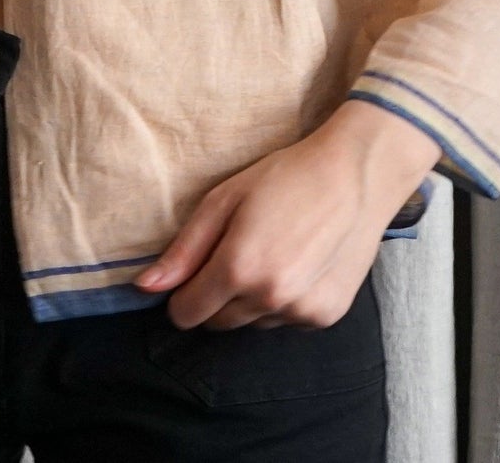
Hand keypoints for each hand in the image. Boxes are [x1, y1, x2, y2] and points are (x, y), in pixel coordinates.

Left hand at [132, 101, 438, 330]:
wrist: (354, 176)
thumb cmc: (285, 177)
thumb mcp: (225, 199)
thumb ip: (185, 249)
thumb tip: (145, 287)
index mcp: (239, 268)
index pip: (186, 314)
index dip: (181, 295)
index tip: (192, 272)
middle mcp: (269, 299)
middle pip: (217, 323)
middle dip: (215, 296)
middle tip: (234, 252)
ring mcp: (301, 312)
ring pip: (252, 324)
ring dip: (250, 300)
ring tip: (271, 253)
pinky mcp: (326, 317)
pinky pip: (285, 321)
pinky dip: (282, 302)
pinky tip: (296, 264)